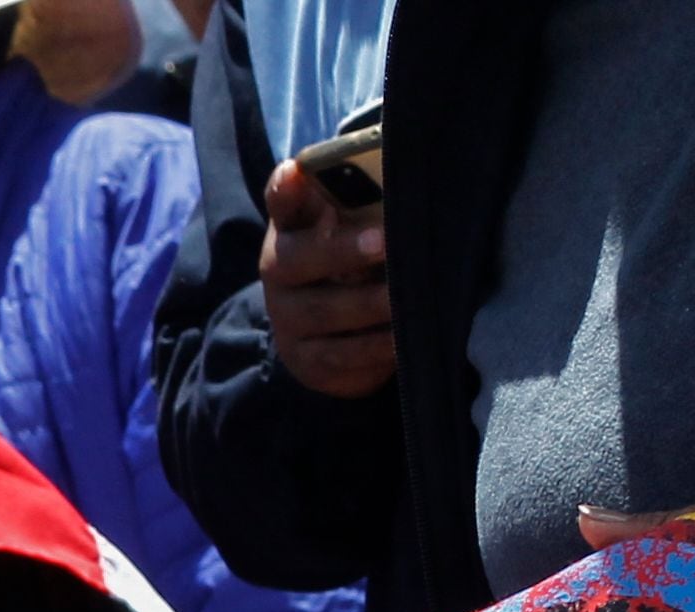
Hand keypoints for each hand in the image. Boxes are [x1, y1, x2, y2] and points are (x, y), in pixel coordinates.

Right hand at [259, 158, 393, 401]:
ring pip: (321, 313)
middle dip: (340, 251)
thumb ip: (371, 198)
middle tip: (384, 241)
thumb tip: (415, 167)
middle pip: (295, 261)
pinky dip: (374, 349)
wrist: (335, 327)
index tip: (296, 172)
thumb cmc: (360, 258)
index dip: (286, 190)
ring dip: (367, 306)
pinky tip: (403, 340)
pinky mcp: (306, 361)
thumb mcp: (360, 225)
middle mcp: (279, 272)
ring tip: (404, 299)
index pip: (281, 202)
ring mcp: (288, 320)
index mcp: (293, 228)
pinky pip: (339, 358)